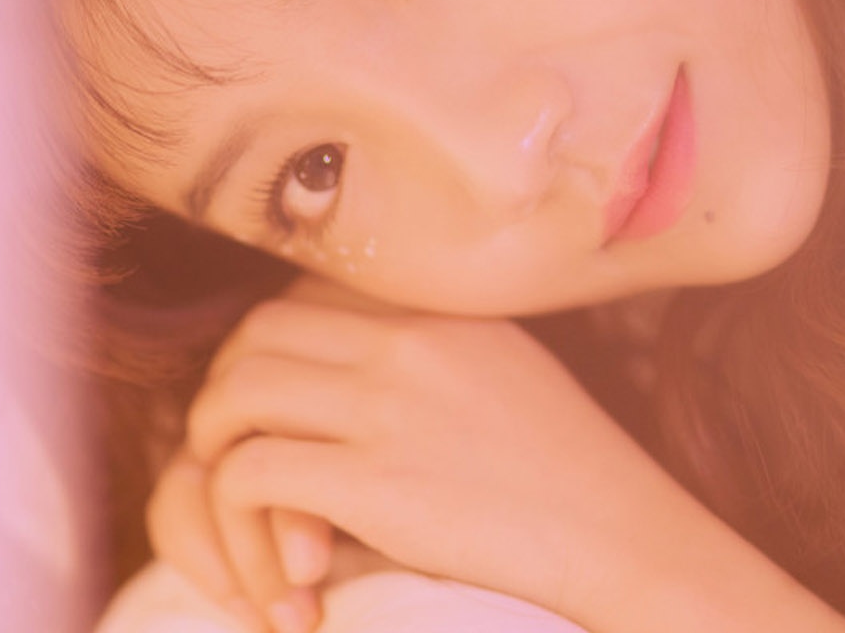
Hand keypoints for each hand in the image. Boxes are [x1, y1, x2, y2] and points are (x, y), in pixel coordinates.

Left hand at [179, 292, 699, 630]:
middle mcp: (407, 339)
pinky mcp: (376, 483)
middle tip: (233, 439)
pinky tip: (286, 556)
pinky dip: (241, 512)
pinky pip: (252, 473)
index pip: (304, 288)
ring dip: (216, 443)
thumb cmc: (568, 469)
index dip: (267, 340)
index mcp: (435, 306)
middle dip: (226, 386)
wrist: (627, 541)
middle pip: (255, 333)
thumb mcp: (501, 363)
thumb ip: (427, 342)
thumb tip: (341, 349)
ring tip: (236, 489)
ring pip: (237, 395)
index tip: (271, 390)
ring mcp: (388, 407)